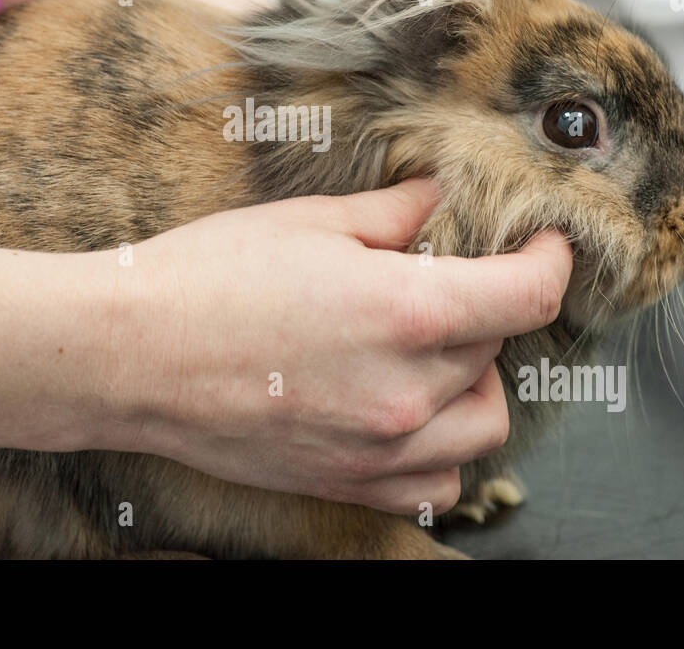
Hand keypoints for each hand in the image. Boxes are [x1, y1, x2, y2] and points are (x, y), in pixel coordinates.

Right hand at [94, 179, 572, 514]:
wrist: (131, 355)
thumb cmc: (207, 278)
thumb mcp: (308, 222)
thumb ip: (393, 214)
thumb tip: (441, 200)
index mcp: (406, 310)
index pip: (528, 294)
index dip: (552, 260)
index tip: (546, 244)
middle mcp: (407, 389)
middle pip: (498, 349)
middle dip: (486, 308)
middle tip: (440, 282)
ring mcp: (379, 446)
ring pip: (483, 422)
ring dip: (474, 382)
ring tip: (429, 351)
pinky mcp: (347, 481)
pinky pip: (436, 482)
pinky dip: (441, 450)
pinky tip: (407, 413)